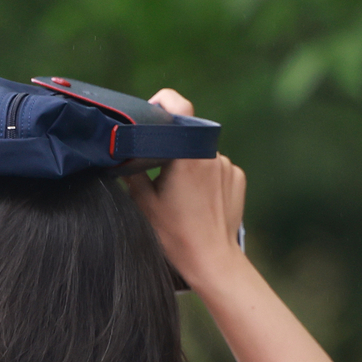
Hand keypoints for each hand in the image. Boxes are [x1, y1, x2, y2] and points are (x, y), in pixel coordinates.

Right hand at [126, 89, 246, 288]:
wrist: (212, 260)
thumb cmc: (175, 235)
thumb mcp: (143, 204)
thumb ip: (132, 172)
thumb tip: (122, 154)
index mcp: (186, 155)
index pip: (179, 107)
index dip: (164, 102)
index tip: (152, 110)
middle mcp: (211, 154)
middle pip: (188, 136)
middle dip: (174, 149)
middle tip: (161, 174)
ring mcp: (227, 166)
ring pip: (202, 154)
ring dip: (190, 165)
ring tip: (182, 196)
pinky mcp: (238, 177)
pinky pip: (218, 168)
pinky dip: (207, 177)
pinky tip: (199, 200)